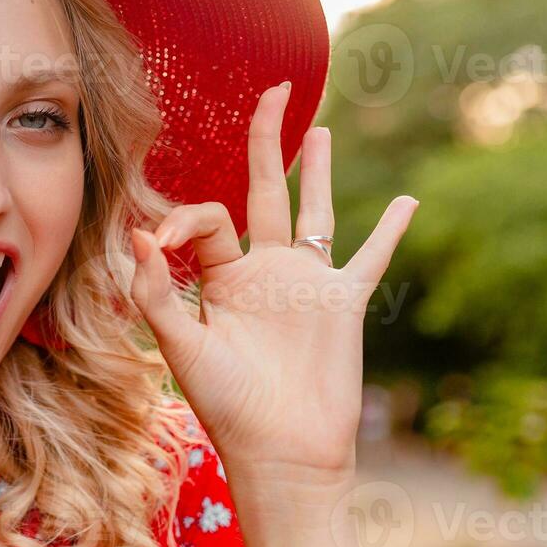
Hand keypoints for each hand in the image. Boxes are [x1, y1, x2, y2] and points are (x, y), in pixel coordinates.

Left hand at [129, 82, 417, 499]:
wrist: (283, 454)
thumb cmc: (227, 409)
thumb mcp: (183, 348)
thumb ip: (158, 293)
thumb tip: (138, 235)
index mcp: (220, 279)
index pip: (206, 220)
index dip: (181, 219)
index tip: (158, 243)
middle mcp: (263, 273)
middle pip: (264, 193)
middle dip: (266, 142)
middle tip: (272, 92)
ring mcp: (306, 285)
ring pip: (313, 212)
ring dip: (318, 172)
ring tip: (318, 130)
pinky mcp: (344, 302)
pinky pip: (370, 258)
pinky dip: (391, 231)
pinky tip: (408, 201)